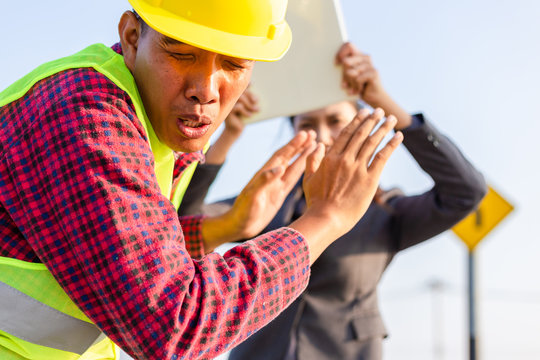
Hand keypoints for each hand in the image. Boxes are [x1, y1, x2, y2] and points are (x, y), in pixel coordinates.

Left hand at [201, 130, 315, 248]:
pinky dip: (301, 171)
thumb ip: (265, 180)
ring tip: (314, 145)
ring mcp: (276, 185)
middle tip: (313, 133)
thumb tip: (280, 167)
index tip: (304, 134)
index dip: (293, 145)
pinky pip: (293, 179)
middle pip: (289, 157)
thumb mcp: (252, 196)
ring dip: (303, 155)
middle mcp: (271, 177)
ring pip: (293, 166)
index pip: (281, 155)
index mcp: (265, 174)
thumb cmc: (243, 211)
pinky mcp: (279, 195)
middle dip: (300, 145)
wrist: (239, 226)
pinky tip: (307, 166)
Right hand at [223, 88, 258, 137]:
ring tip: (257, 110)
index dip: (245, 84)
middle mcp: (230, 98)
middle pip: (241, 92)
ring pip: (240, 99)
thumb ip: (251, 102)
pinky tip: (250, 115)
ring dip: (250, 104)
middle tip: (257, 101)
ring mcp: (228, 104)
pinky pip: (239, 107)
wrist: (236, 130)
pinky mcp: (228, 111)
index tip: (253, 84)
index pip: (240, 87)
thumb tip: (258, 98)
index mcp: (234, 96)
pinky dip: (246, 111)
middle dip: (251, 96)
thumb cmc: (244, 118)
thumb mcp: (249, 108)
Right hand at [290, 108, 402, 262]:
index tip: (364, 112)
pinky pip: (383, 157)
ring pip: (373, 142)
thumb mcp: (308, 179)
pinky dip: (391, 145)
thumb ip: (312, 160)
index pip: (346, 134)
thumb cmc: (316, 202)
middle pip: (361, 134)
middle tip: (380, 111)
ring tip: (391, 119)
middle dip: (372, 120)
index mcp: (330, 158)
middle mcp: (345, 159)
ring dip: (383, 128)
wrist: (326, 218)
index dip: (357, 121)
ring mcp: (358, 168)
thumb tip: (318, 145)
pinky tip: (398, 136)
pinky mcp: (370, 179)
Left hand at [335, 42, 384, 104]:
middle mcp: (366, 57)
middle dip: (343, 75)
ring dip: (350, 83)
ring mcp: (370, 64)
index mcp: (359, 55)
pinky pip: (358, 79)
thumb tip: (336, 64)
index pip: (349, 45)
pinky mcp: (374, 72)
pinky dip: (356, 87)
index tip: (336, 64)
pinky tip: (359, 90)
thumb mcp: (348, 76)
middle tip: (344, 85)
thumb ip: (344, 68)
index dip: (340, 53)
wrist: (373, 97)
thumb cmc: (358, 86)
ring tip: (352, 89)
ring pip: (351, 72)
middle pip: (346, 61)